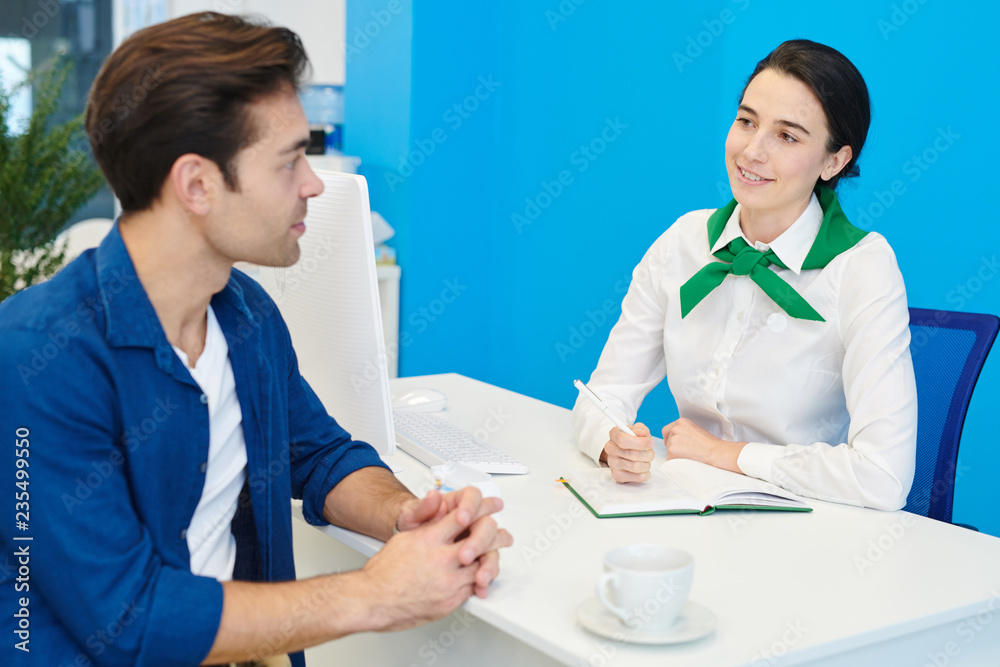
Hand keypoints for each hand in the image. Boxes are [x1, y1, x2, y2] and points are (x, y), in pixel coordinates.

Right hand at [363, 505, 512, 630]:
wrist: (372, 599)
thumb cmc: (383, 571)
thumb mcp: (404, 535)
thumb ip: (427, 519)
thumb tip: (437, 500)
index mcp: (430, 538)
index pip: (465, 516)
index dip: (481, 508)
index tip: (490, 507)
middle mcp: (442, 559)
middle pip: (482, 540)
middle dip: (495, 535)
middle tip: (502, 534)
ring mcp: (448, 582)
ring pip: (483, 565)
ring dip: (489, 560)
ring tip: (493, 554)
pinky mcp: (450, 601)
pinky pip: (473, 588)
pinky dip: (478, 580)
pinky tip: (478, 576)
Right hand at [601, 422, 654, 482]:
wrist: (626, 451)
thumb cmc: (633, 440)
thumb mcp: (638, 430)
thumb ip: (641, 430)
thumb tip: (640, 433)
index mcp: (614, 434)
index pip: (623, 440)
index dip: (640, 443)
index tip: (650, 443)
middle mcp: (610, 448)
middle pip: (632, 455)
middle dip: (647, 454)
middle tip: (650, 453)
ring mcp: (612, 463)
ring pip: (636, 467)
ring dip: (647, 464)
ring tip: (646, 460)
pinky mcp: (617, 475)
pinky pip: (637, 477)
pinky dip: (645, 474)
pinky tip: (643, 469)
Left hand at [661, 418, 745, 472]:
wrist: (717, 453)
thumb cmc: (711, 445)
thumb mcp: (696, 431)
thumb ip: (684, 432)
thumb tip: (677, 440)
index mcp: (681, 422)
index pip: (667, 430)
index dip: (670, 439)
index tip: (677, 445)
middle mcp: (675, 428)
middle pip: (667, 440)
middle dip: (673, 447)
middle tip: (685, 453)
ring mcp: (673, 439)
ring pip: (668, 450)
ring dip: (675, 455)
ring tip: (690, 457)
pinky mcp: (672, 450)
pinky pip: (670, 459)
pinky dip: (676, 462)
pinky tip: (688, 461)